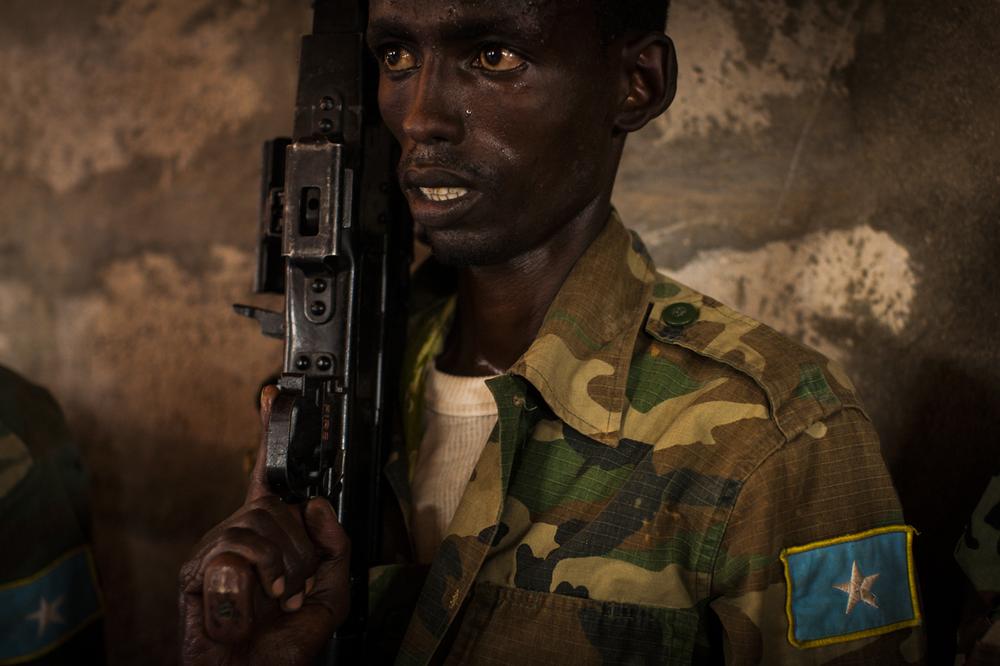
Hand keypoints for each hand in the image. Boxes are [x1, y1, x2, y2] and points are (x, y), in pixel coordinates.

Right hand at [178, 386, 350, 664]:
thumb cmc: (284, 644)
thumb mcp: (329, 595)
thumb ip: (335, 549)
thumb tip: (314, 505)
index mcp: (272, 536)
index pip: (269, 476)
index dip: (271, 435)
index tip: (273, 397)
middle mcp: (240, 534)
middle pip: (274, 507)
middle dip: (297, 553)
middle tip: (292, 589)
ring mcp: (216, 550)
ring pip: (256, 527)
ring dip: (279, 571)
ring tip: (274, 600)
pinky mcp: (195, 571)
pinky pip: (233, 553)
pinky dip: (253, 583)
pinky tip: (249, 606)